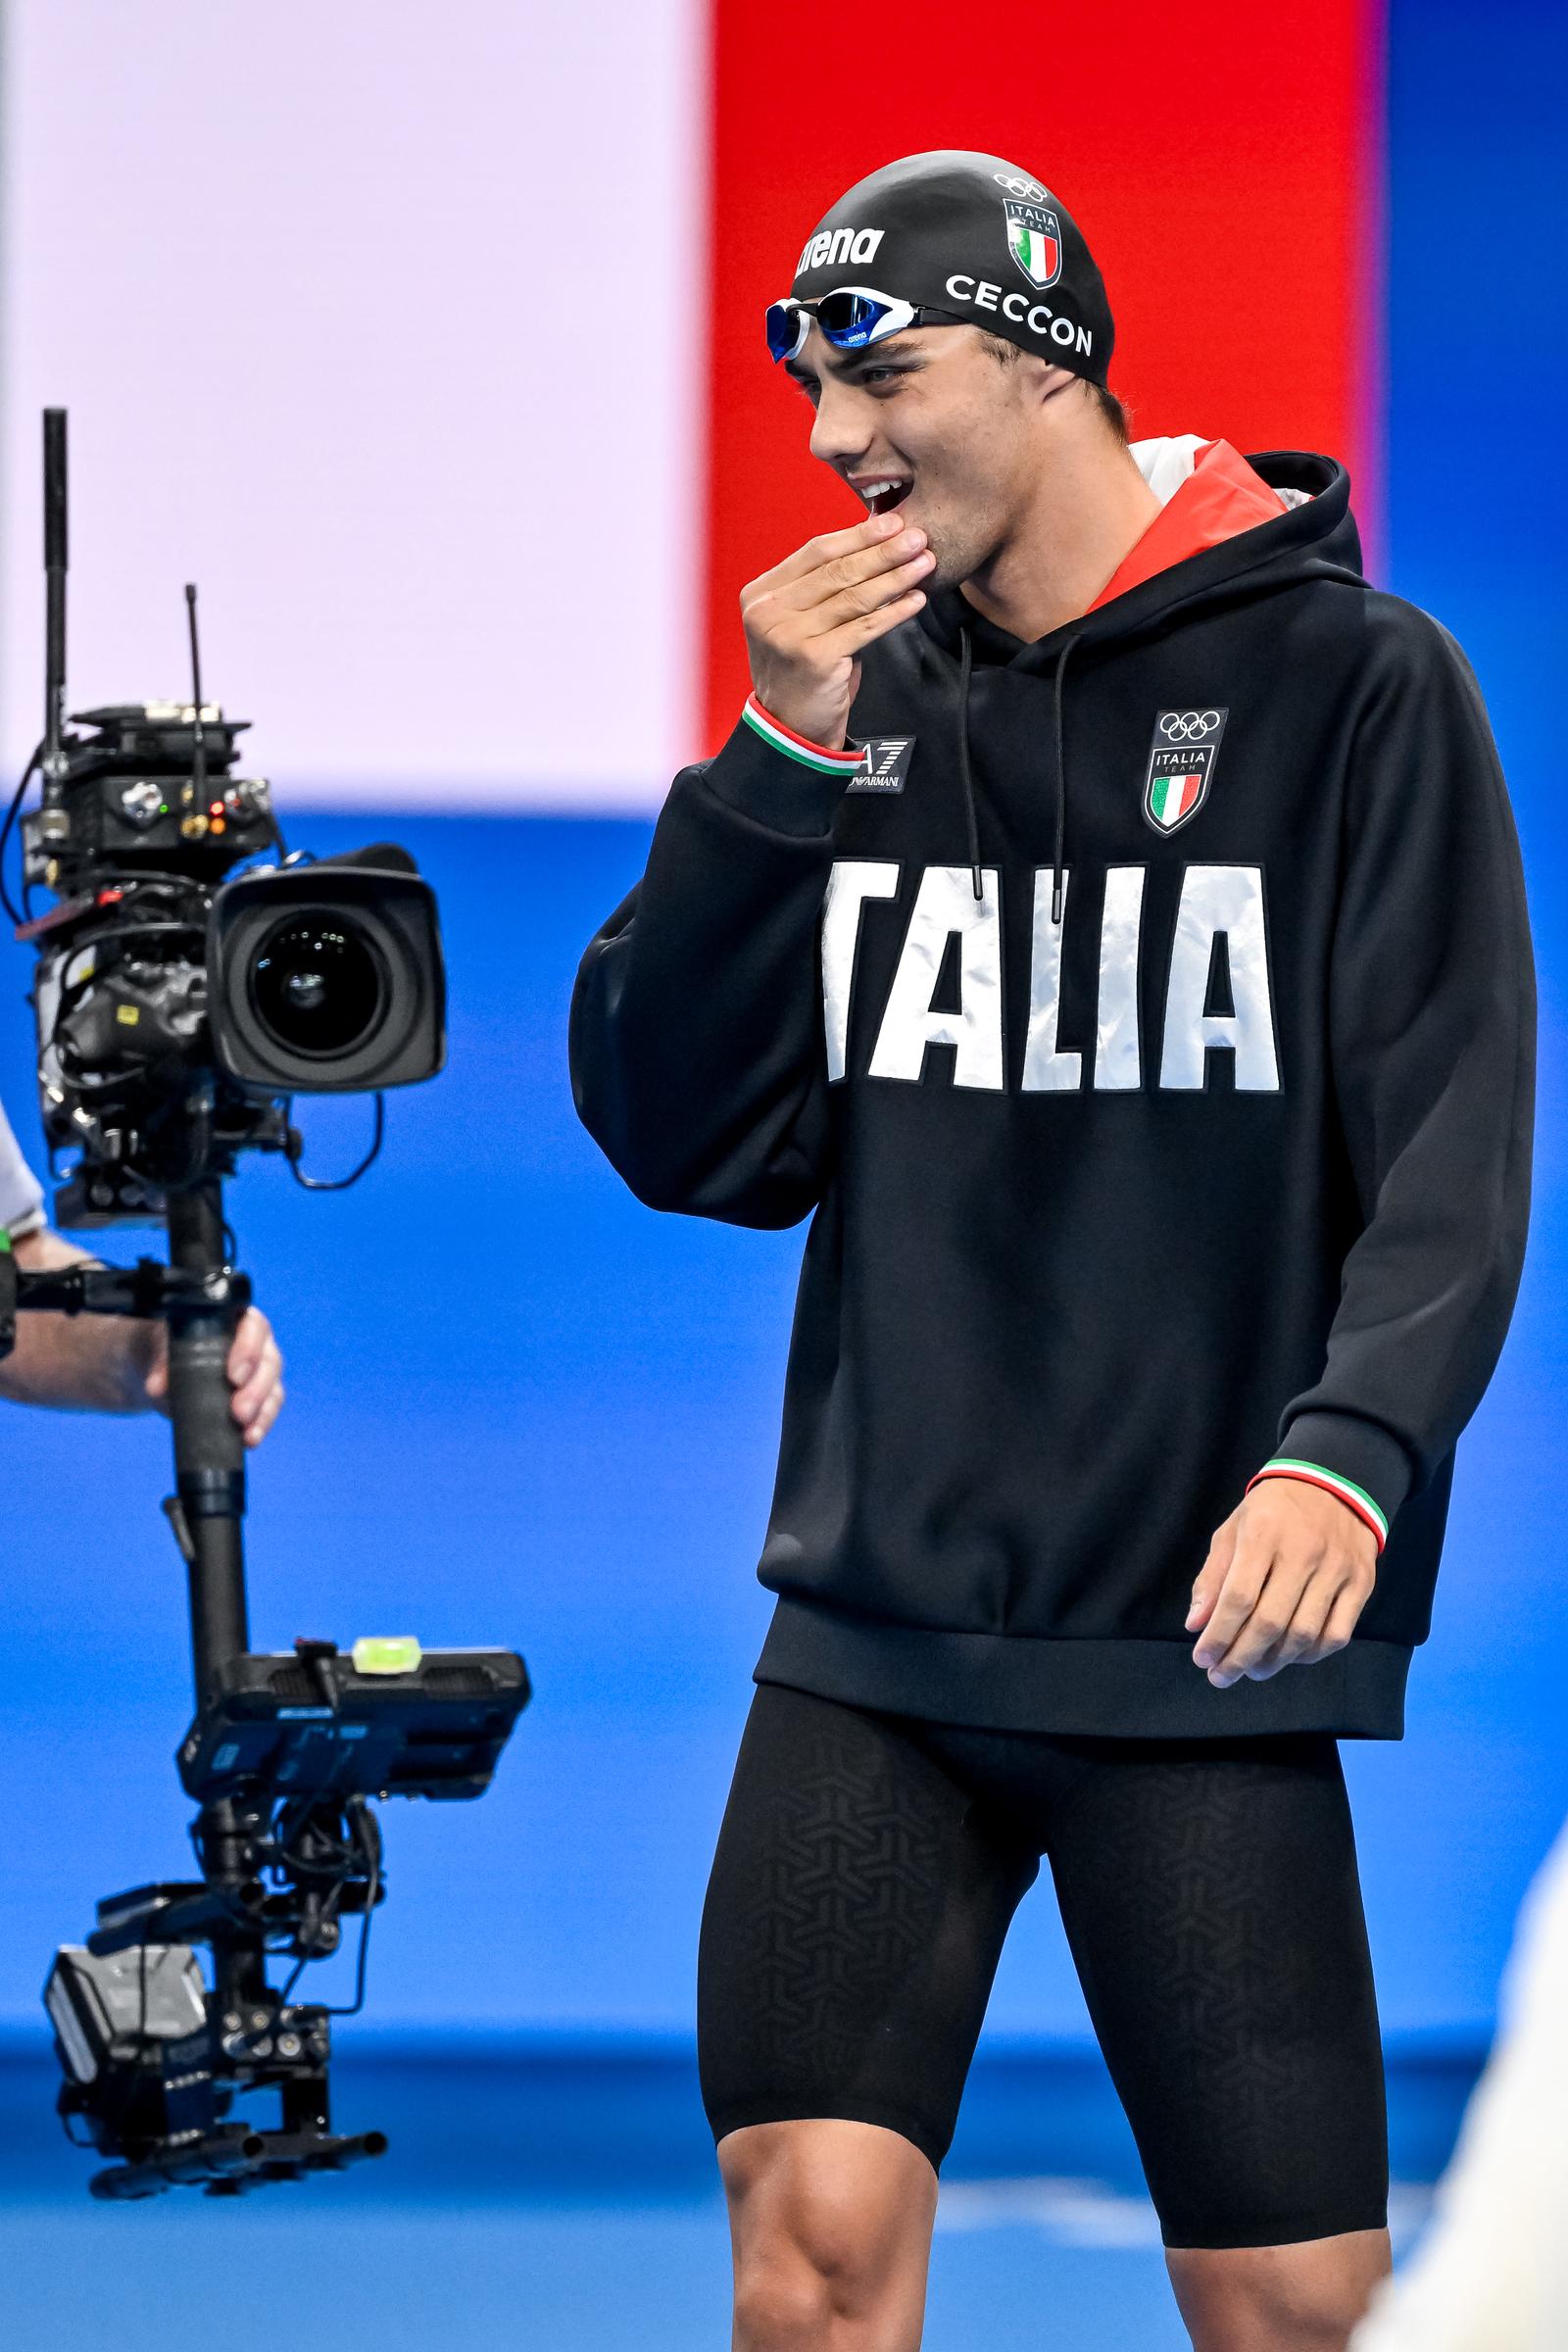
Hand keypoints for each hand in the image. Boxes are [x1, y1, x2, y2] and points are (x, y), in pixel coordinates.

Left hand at [143, 1305, 285, 1448]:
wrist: (155, 1372)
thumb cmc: (162, 1350)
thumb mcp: (158, 1351)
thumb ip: (161, 1363)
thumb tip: (158, 1386)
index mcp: (234, 1319)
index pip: (254, 1327)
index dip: (249, 1350)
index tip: (233, 1376)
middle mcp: (254, 1343)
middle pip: (270, 1362)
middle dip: (257, 1389)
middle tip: (239, 1411)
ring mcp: (258, 1371)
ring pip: (274, 1388)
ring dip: (263, 1411)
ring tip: (246, 1431)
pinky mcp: (257, 1398)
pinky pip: (267, 1410)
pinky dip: (261, 1425)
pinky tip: (250, 1439)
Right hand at [741, 512, 935, 747]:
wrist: (791, 728)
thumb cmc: (802, 671)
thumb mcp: (800, 622)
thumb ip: (823, 588)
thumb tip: (874, 543)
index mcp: (761, 593)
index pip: (815, 552)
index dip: (856, 535)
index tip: (891, 522)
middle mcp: (769, 611)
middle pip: (837, 571)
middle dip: (882, 552)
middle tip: (918, 537)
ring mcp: (789, 635)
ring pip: (853, 597)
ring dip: (895, 578)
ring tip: (924, 563)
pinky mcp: (815, 659)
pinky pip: (865, 628)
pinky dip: (895, 612)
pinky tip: (917, 600)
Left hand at [1186, 1479, 1377, 1685]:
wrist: (1334, 1482)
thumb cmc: (1273, 1511)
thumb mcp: (1234, 1530)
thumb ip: (1212, 1577)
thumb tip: (1195, 1624)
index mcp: (1263, 1535)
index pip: (1238, 1598)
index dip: (1218, 1636)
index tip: (1202, 1659)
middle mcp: (1303, 1553)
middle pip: (1270, 1622)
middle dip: (1240, 1657)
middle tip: (1222, 1676)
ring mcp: (1337, 1570)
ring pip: (1304, 1634)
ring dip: (1274, 1662)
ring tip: (1252, 1670)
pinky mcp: (1362, 1583)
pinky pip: (1337, 1634)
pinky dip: (1311, 1655)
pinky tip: (1290, 1657)